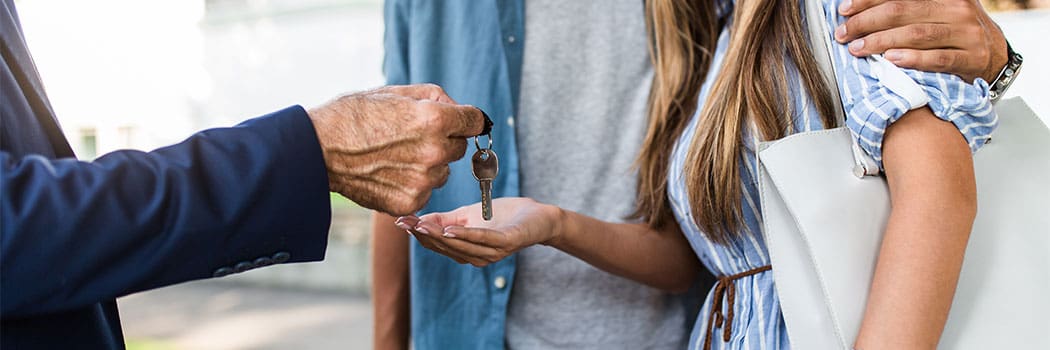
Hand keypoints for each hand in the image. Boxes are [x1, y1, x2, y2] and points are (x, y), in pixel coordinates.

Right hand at [308, 84, 484, 215]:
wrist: (317, 150)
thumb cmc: (353, 115)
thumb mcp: (395, 92)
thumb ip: (434, 97)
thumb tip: (459, 109)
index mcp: (435, 120)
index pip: (476, 121)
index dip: (468, 120)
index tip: (463, 122)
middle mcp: (434, 152)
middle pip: (459, 148)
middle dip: (445, 141)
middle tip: (414, 137)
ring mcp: (423, 181)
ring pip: (443, 172)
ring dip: (429, 165)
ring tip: (395, 156)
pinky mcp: (410, 202)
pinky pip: (425, 190)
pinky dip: (413, 184)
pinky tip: (388, 173)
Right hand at [393, 198, 562, 266]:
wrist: (538, 217)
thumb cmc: (504, 216)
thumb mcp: (468, 214)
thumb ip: (445, 219)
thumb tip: (418, 219)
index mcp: (466, 251)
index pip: (437, 244)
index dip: (418, 234)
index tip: (399, 221)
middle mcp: (477, 257)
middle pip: (445, 247)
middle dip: (423, 235)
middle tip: (405, 222)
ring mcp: (492, 253)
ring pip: (460, 246)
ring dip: (440, 236)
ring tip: (421, 226)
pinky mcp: (506, 243)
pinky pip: (482, 240)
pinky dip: (466, 235)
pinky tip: (450, 229)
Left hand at [836, 0, 1007, 82]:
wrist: (995, 58)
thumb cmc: (954, 34)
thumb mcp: (935, 12)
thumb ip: (907, 8)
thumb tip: (864, 9)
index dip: (868, 0)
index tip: (844, 9)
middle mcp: (958, 9)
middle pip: (904, 11)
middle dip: (867, 22)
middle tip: (844, 33)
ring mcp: (968, 34)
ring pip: (918, 34)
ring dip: (882, 41)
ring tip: (858, 48)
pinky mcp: (972, 59)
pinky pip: (939, 58)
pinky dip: (912, 59)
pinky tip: (891, 60)